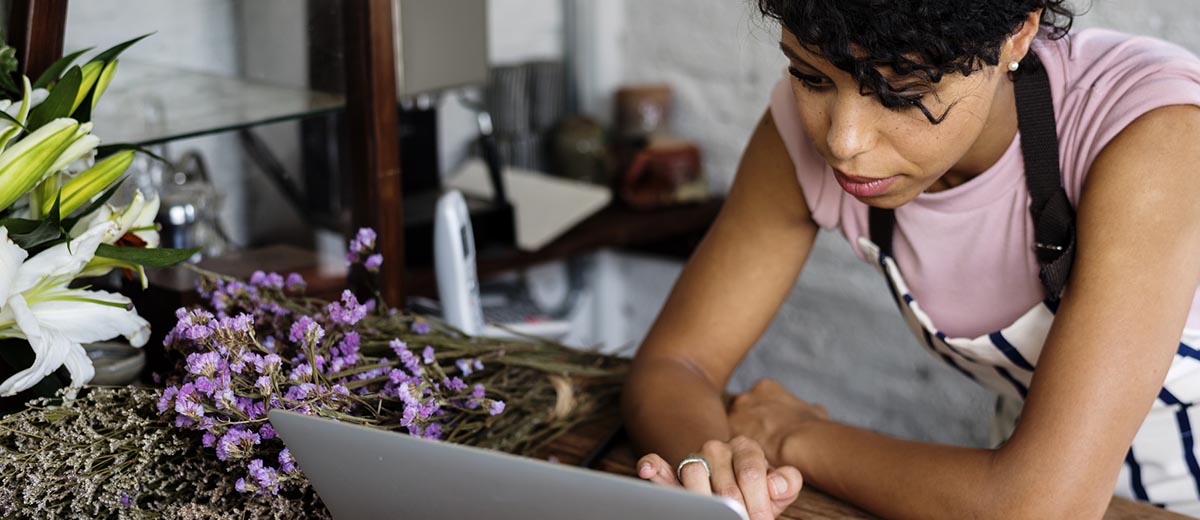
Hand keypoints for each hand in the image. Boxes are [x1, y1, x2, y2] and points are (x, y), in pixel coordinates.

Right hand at [636, 436, 803, 519]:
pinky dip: (653, 466)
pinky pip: (658, 463)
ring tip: (712, 514)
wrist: (738, 494)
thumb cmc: (758, 493)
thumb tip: (773, 484)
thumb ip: (786, 482)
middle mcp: (717, 449)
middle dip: (735, 511)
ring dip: (703, 500)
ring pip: (692, 472)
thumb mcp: (778, 489)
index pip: (750, 474)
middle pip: (723, 482)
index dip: (758, 503)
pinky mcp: (673, 472)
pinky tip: (649, 471)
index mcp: (746, 448)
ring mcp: (694, 459)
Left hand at [728, 379, 828, 462]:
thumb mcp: (815, 411)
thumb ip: (806, 408)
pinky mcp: (728, 435)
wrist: (801, 443)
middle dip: (747, 424)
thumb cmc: (811, 428)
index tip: (768, 427)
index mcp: (765, 387)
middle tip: (759, 442)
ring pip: (732, 428)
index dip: (762, 414)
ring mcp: (735, 415)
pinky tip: (749, 462)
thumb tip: (813, 412)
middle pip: (740, 411)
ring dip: (740, 439)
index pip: (757, 398)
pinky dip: (737, 453)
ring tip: (754, 455)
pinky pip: (729, 445)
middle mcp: (746, 397)